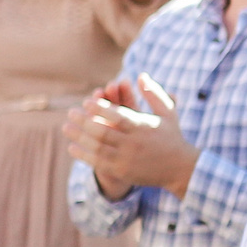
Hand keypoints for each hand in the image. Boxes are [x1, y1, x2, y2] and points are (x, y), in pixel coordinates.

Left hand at [64, 74, 198, 199]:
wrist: (180, 169)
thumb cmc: (172, 136)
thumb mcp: (168, 112)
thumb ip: (153, 93)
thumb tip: (140, 75)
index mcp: (143, 127)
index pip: (118, 116)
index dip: (101, 109)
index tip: (86, 101)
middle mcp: (133, 144)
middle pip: (103, 132)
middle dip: (84, 122)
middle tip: (70, 112)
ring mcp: (127, 159)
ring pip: (98, 148)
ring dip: (79, 137)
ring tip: (66, 127)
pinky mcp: (122, 171)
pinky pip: (98, 163)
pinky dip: (84, 155)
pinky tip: (72, 147)